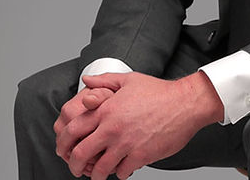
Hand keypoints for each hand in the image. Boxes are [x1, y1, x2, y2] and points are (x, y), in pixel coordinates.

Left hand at [56, 71, 223, 178]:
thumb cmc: (159, 91)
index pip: (73, 129)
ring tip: (96, 176)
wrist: (185, 103)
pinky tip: (121, 169)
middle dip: (74, 165)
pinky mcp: (140, 155)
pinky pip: (122, 172)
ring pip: (100, 168)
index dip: (64, 142)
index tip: (64, 149)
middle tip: (75, 169)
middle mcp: (113, 127)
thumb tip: (86, 81)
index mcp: (106, 109)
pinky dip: (119, 173)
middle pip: (81, 153)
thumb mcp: (128, 80)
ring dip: (95, 175)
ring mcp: (126, 143)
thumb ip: (104, 81)